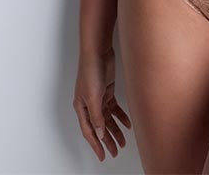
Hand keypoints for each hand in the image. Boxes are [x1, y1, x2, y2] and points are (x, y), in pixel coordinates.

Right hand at [73, 45, 131, 161]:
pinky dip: (120, 116)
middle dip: (107, 140)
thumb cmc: (90, 71)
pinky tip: (127, 123)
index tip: (103, 156)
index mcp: (81, 107)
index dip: (96, 145)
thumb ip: (97, 116)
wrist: (98, 51)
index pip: (89, 131)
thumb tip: (100, 134)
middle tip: (115, 151)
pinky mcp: (107, 90)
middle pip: (99, 127)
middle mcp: (89, 104)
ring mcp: (98, 97)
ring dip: (115, 130)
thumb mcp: (93, 97)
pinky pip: (114, 108)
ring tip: (123, 141)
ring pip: (107, 119)